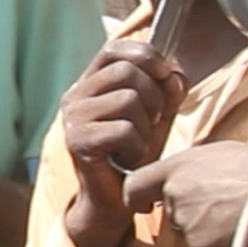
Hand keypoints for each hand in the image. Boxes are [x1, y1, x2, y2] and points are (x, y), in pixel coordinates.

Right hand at [58, 42, 184, 246]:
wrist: (115, 198)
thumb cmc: (134, 153)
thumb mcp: (157, 115)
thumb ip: (168, 90)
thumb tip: (173, 76)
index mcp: (90, 82)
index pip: (114, 48)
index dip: (145, 54)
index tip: (165, 74)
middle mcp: (75, 95)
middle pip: (125, 71)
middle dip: (153, 96)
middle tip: (153, 122)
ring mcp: (73, 119)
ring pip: (128, 99)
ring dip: (146, 126)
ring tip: (139, 143)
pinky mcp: (79, 142)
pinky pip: (125, 130)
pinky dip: (138, 146)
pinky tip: (131, 159)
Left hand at [122, 141, 247, 246]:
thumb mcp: (218, 153)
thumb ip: (192, 165)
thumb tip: (184, 174)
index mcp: (176, 168)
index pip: (134, 185)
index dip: (136, 197)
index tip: (146, 203)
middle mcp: (175, 195)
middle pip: (170, 212)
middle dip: (189, 213)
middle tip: (221, 206)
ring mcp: (186, 223)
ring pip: (189, 232)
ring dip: (207, 230)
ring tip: (236, 214)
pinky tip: (239, 231)